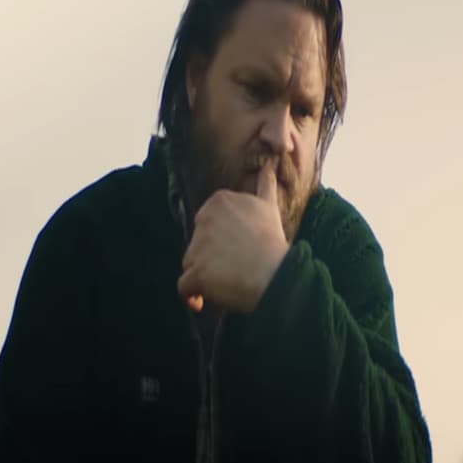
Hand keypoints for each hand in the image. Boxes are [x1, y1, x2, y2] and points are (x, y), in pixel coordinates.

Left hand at [179, 157, 289, 313]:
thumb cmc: (274, 244)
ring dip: (207, 276)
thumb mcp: (269, 207)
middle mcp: (205, 217)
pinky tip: (205, 300)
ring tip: (231, 281)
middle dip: (213, 258)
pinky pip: (184, 287)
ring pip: (191, 265)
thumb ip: (264, 184)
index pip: (207, 226)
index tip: (242, 249)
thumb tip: (270, 162)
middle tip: (238, 266)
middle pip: (197, 244)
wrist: (278, 275)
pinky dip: (193, 296)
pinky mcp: (196, 271)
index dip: (223, 241)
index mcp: (220, 200)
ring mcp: (198, 245)